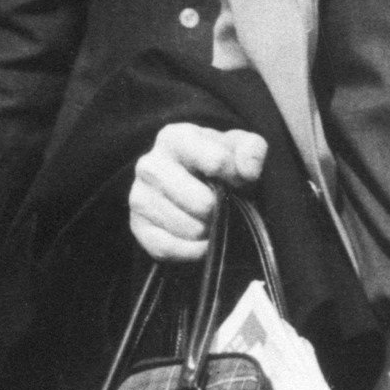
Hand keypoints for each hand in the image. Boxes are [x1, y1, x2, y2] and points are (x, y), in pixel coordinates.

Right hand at [127, 123, 265, 260]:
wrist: (194, 181)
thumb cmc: (220, 160)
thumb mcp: (241, 146)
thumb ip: (252, 150)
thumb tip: (247, 170)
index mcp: (175, 138)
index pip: (217, 162)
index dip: (238, 178)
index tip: (242, 181)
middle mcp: (150, 165)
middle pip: (203, 203)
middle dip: (222, 209)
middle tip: (225, 205)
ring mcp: (139, 197)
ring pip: (189, 229)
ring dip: (209, 230)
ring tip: (212, 219)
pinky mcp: (138, 227)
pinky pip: (169, 249)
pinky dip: (192, 251)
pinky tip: (202, 241)